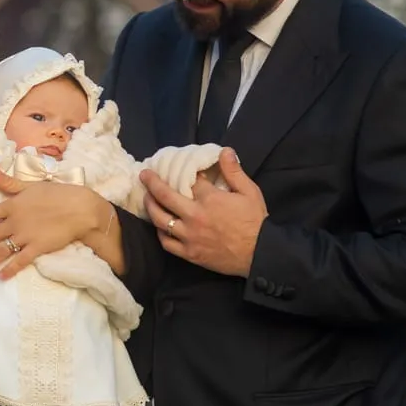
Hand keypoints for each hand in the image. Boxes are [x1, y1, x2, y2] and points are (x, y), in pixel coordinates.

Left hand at [0, 168, 112, 278]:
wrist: (79, 207)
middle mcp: (15, 221)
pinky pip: (20, 260)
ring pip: (1, 249)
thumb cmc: (57, 194)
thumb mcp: (31, 185)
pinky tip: (1, 277)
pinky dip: (10, 269)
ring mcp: (26, 235)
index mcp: (13, 205)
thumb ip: (10, 183)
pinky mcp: (37, 247)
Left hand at [142, 148, 266, 277]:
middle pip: (165, 196)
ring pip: (160, 220)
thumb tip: (224, 151)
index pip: (188, 181)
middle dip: (152, 183)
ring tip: (147, 198)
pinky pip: (167, 243)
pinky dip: (160, 233)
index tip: (178, 169)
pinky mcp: (189, 253)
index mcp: (209, 199)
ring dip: (151, 206)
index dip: (182, 174)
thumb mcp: (249, 192)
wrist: (261, 254)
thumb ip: (234, 171)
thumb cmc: (255, 221)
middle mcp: (194, 216)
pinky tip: (160, 226)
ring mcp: (189, 236)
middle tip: (144, 175)